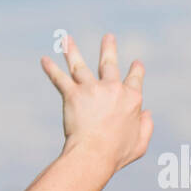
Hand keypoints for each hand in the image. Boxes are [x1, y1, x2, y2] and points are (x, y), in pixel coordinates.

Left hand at [41, 33, 151, 174]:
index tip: (136, 63)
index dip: (136, 70)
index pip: (135, 79)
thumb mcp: (140, 144)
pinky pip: (59, 78)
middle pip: (109, 64)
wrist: (94, 154)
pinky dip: (51, 69)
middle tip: (108, 37)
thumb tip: (147, 113)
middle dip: (108, 49)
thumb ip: (146, 127)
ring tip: (67, 39)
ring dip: (73, 51)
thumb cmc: (117, 153)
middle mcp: (112, 88)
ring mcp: (91, 89)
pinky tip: (44, 60)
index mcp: (132, 98)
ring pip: (80, 65)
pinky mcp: (72, 95)